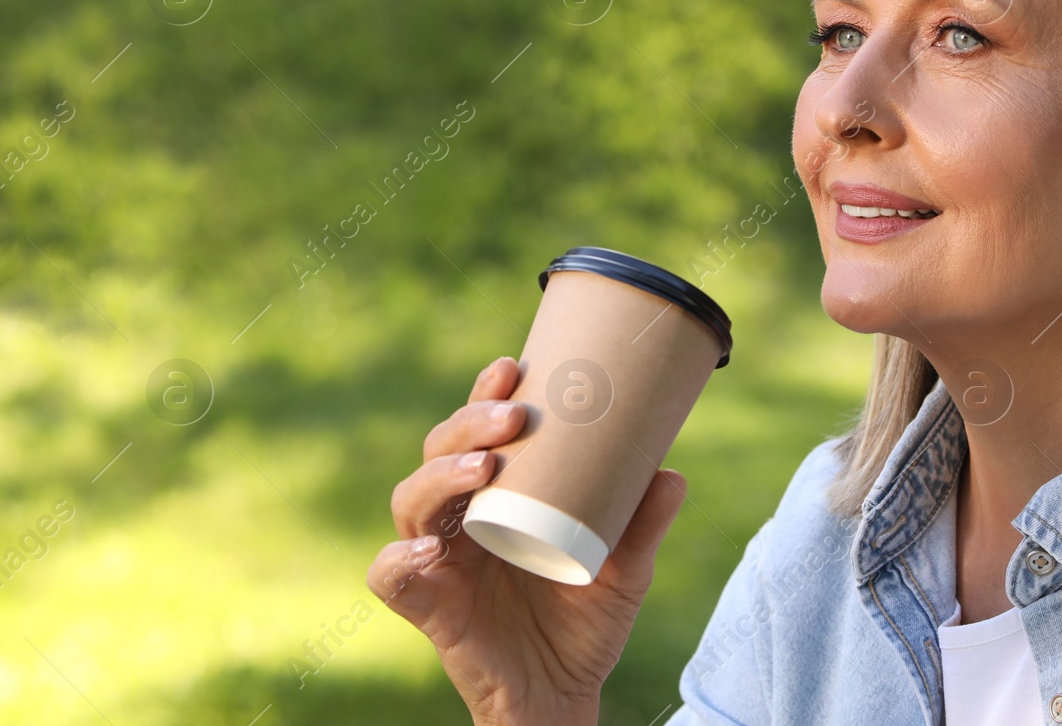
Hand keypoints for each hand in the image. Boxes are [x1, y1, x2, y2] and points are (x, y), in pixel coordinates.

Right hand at [368, 356, 688, 725]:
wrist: (563, 695)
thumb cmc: (585, 622)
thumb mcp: (627, 570)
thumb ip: (643, 524)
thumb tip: (671, 472)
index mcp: (498, 494)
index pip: (478, 431)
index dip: (484, 395)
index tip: (512, 368)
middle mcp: (460, 518)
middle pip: (439, 452)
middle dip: (467, 424)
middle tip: (510, 417)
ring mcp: (438, 560)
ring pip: (410, 500)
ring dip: (440, 476)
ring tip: (482, 468)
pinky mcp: (426, 606)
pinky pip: (390, 576)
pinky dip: (402, 557)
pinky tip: (434, 547)